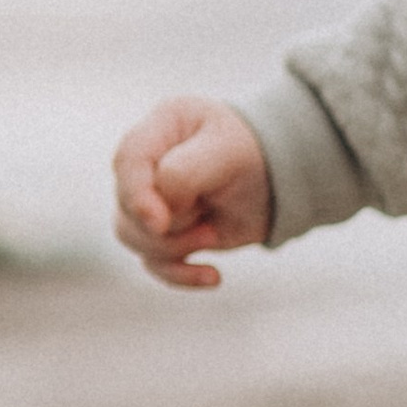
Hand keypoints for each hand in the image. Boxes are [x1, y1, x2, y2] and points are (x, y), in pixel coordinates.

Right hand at [112, 95, 271, 289]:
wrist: (281, 180)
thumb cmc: (254, 153)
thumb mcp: (227, 152)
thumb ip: (184, 174)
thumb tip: (155, 212)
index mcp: (159, 129)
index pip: (127, 161)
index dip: (136, 195)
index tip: (160, 223)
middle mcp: (147, 164)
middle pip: (126, 206)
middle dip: (168, 225)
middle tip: (208, 220)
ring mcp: (152, 200)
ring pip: (132, 237)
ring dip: (174, 248)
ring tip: (212, 233)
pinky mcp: (166, 232)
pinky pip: (154, 262)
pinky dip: (181, 274)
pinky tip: (213, 276)